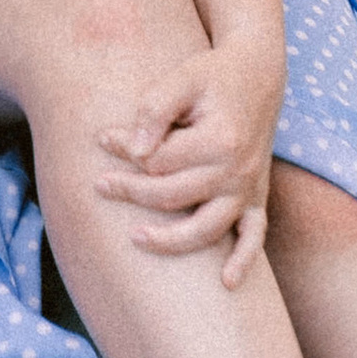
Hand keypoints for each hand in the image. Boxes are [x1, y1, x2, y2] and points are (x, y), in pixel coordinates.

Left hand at [93, 37, 282, 285]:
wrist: (257, 74)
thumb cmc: (212, 75)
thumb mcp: (181, 78)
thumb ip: (154, 110)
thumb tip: (134, 151)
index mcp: (220, 140)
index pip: (160, 160)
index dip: (125, 151)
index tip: (101, 139)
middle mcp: (238, 170)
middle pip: (175, 196)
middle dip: (132, 192)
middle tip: (98, 185)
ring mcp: (249, 188)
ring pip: (208, 229)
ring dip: (171, 240)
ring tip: (135, 238)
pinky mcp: (257, 196)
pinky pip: (255, 236)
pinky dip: (244, 261)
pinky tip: (226, 283)